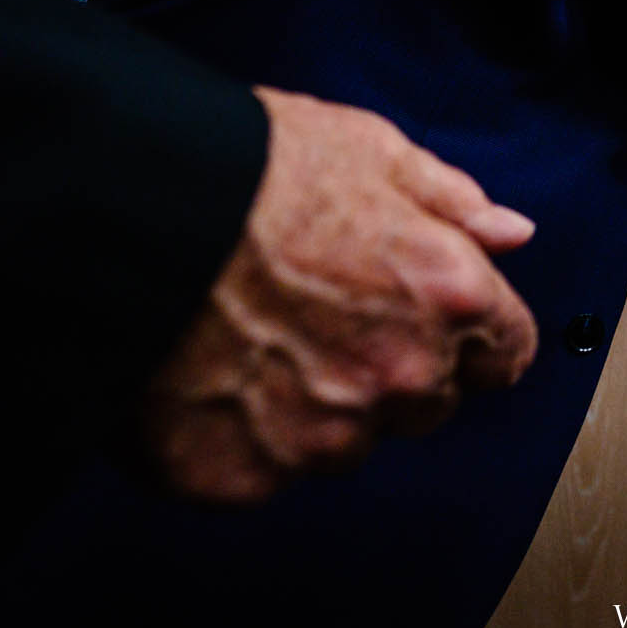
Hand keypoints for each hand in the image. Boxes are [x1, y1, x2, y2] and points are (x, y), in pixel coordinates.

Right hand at [141, 86, 538, 501]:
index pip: (504, 356)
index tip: (430, 318)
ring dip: (316, 408)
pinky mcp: (239, 478)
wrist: (113, 213)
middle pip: (426, 404)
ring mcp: (318, 439)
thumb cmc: (245, 166)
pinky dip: (241, 436)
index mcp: (445, 297)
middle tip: (316, 311)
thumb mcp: (369, 149)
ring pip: (344, 443)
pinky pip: (263, 470)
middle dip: (390, 368)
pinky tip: (204, 374)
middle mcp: (396, 379)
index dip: (471, 334)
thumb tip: (512, 235)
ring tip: (249, 336)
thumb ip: (452, 203)